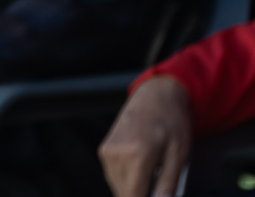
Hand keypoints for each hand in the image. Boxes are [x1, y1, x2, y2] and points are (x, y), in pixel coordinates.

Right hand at [100, 75, 194, 196]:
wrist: (156, 97)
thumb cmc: (171, 123)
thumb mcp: (179, 155)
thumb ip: (169, 184)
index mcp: (136, 155)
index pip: (132, 196)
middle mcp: (115, 154)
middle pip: (123, 194)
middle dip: (142, 196)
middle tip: (159, 189)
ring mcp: (106, 152)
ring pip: (117, 187)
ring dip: (134, 190)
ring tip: (153, 177)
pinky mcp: (104, 150)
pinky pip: (113, 176)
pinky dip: (128, 181)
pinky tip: (143, 171)